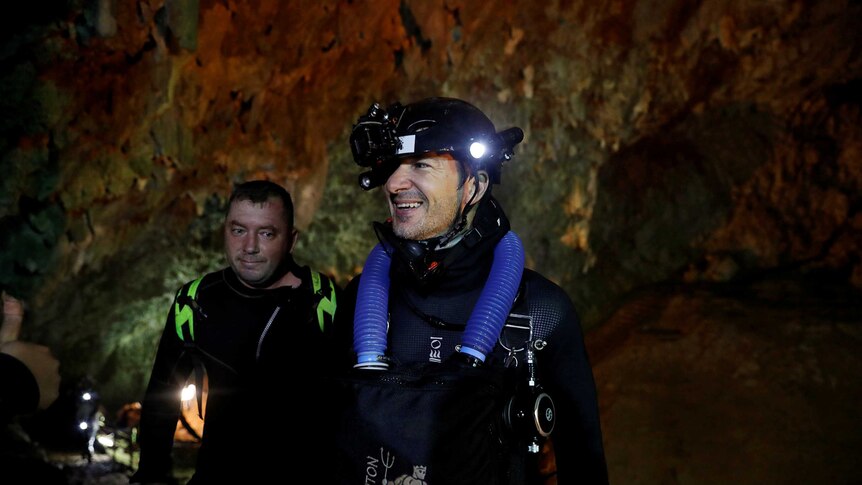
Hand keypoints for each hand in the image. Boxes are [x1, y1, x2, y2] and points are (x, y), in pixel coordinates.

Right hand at [1, 291, 60, 408]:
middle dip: (34, 373)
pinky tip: (27, 400)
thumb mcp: (5, 339)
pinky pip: (47, 396)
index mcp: (42, 350)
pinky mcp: (53, 396)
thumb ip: (12, 320)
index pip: (36, 355)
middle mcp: (53, 363)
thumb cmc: (6, 361)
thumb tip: (11, 295)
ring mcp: (54, 380)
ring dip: (38, 385)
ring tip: (22, 391)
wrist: (6, 385)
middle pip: (44, 368)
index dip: (25, 362)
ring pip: (47, 382)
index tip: (15, 367)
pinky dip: (40, 398)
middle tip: (18, 379)